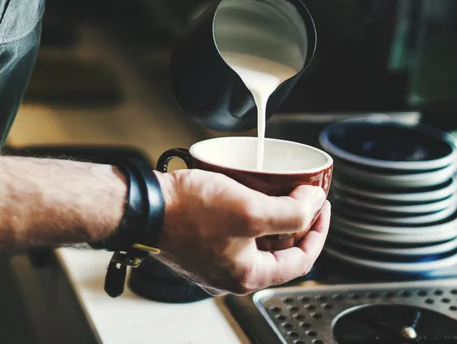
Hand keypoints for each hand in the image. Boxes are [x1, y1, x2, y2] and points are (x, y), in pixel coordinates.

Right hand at [155, 169, 329, 294]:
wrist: (142, 207)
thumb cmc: (186, 212)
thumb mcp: (250, 210)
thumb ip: (291, 212)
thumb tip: (314, 204)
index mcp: (247, 275)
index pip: (300, 259)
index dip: (318, 231)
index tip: (322, 207)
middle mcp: (230, 273)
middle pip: (277, 248)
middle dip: (294, 220)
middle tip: (302, 195)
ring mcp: (212, 259)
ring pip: (255, 239)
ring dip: (270, 214)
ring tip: (276, 189)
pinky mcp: (199, 242)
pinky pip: (233, 231)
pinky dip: (246, 213)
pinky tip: (244, 193)